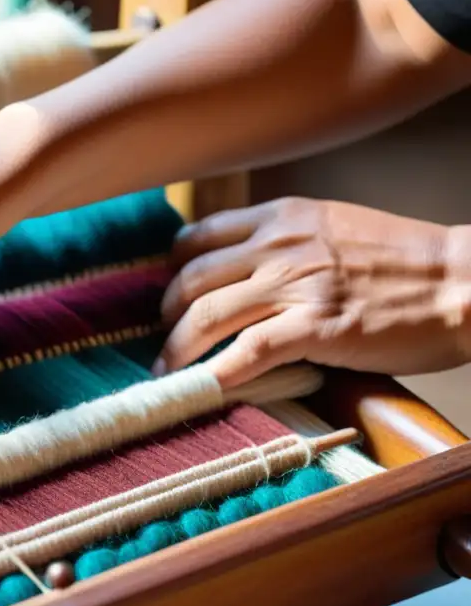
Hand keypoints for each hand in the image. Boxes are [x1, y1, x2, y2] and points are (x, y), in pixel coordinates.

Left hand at [156, 197, 470, 387]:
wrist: (466, 280)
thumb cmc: (404, 262)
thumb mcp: (334, 228)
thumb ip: (285, 242)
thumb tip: (242, 271)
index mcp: (282, 216)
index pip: (198, 236)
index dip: (172, 270)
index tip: (167, 295)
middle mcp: (280, 244)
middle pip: (191, 278)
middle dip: (166, 314)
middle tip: (164, 338)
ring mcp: (297, 284)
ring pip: (207, 315)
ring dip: (177, 350)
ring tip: (167, 371)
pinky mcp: (317, 325)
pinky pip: (248, 352)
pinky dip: (216, 374)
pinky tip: (200, 389)